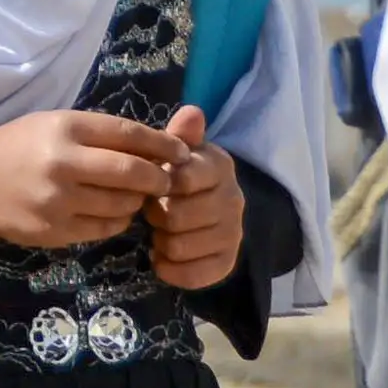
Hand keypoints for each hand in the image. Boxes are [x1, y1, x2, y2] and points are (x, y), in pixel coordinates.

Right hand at [0, 107, 188, 246]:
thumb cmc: (20, 146)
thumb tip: (155, 145)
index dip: (162, 144)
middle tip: (167, 181)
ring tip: (134, 196)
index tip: (182, 152)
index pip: (128, 134)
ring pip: (122, 204)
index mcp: (65, 128)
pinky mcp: (56, 230)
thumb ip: (101, 133)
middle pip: (132, 172)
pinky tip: (111, 212)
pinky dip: (117, 220)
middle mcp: (64, 163)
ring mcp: (59, 201)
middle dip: (159, 178)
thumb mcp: (55, 124)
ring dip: (137, 201)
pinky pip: (105, 228)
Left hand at [140, 111, 240, 288]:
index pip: (183, 178)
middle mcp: (234, 199)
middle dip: (156, 215)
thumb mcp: (177, 152)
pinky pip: (195, 275)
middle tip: (153, 212)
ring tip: (160, 232)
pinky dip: (171, 269)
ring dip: (161, 241)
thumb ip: (180, 136)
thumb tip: (192, 112)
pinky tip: (163, 258)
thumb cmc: (181, 175)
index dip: (159, 185)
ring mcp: (234, 233)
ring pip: (181, 246)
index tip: (154, 184)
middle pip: (177, 216)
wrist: (202, 206)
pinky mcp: (228, 262)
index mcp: (220, 167)